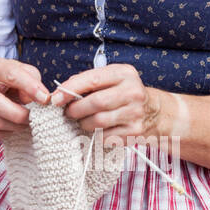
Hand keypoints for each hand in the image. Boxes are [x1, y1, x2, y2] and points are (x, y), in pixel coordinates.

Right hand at [0, 57, 50, 141]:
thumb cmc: (11, 80)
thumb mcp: (24, 72)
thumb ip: (34, 81)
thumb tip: (39, 99)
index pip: (11, 76)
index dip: (30, 88)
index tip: (45, 99)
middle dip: (20, 115)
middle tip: (34, 117)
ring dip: (17, 126)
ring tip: (26, 121)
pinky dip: (8, 133)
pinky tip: (13, 125)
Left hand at [50, 63, 165, 143]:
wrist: (154, 111)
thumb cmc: (124, 93)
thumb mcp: (111, 78)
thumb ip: (88, 81)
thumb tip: (61, 92)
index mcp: (124, 73)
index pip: (92, 79)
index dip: (70, 89)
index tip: (56, 98)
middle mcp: (133, 91)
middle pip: (95, 103)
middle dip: (75, 109)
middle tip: (68, 113)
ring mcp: (135, 113)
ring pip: (98, 121)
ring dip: (84, 123)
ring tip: (82, 121)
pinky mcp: (135, 131)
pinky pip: (106, 136)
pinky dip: (96, 135)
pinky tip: (97, 130)